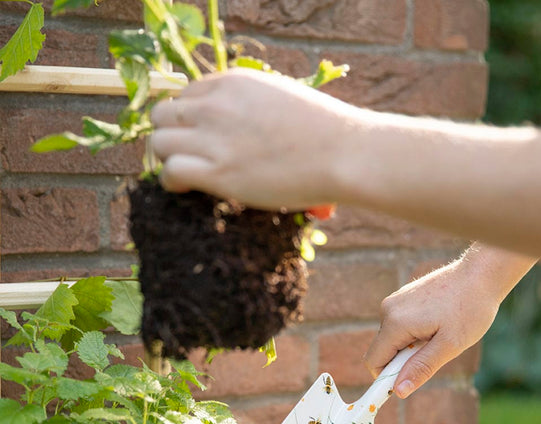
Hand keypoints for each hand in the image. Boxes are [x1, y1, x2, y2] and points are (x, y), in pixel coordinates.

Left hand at [150, 68, 356, 208]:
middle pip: (163, 114)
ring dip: (168, 158)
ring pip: (159, 142)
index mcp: (233, 82)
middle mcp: (217, 105)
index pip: (187, 95)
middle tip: (188, 156)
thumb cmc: (325, 133)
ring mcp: (215, 138)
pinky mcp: (219, 172)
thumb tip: (243, 130)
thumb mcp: (281, 99)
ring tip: (187, 174)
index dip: (190, 119)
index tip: (201, 138)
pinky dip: (171, 181)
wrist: (344, 154)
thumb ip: (252, 107)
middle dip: (171, 135)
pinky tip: (185, 188)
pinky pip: (170, 170)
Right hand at [363, 254, 504, 397]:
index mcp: (395, 322)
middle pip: (383, 350)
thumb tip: (398, 391)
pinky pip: (400, 325)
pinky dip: (415, 333)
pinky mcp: (403, 297)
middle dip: (404, 360)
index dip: (387, 379)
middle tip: (436, 351)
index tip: (410, 382)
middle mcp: (388, 309)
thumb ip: (421, 368)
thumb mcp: (449, 345)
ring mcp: (395, 301)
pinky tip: (439, 323)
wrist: (482, 274)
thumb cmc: (470, 309)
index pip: (374, 361)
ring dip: (412, 346)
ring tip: (440, 334)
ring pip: (393, 339)